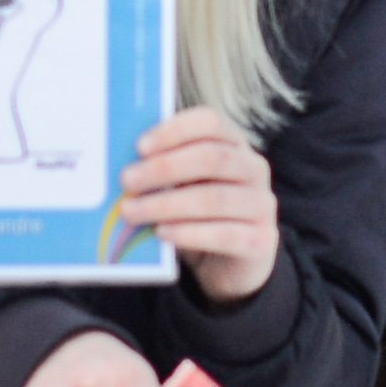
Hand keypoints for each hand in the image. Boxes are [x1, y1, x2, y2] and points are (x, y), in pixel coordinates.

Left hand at [116, 106, 280, 304]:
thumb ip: (165, 170)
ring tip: (132, 211)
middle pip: (212, 158)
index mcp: (235, 144)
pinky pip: (224, 234)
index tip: (140, 146)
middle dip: (165, 168)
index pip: (211, 122)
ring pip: (214, 199)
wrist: (230, 264)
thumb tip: (123, 162)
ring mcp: (262, 205)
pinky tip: (162, 233)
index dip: (175, 130)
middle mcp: (254, 169)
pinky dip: (189, 233)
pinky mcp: (260, 241)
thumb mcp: (184, 186)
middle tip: (128, 180)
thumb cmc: (198, 215)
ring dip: (167, 204)